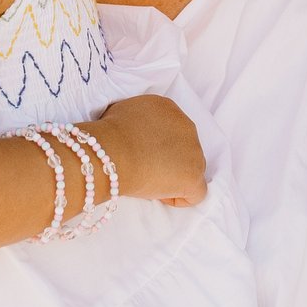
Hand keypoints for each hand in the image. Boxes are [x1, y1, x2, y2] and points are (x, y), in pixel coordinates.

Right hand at [85, 95, 206, 206]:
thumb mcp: (123, 112)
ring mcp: (194, 152)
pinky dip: (180, 197)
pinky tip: (160, 196)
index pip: (171, 129)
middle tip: (145, 169)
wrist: (114, 152)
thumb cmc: (110, 135)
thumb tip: (134, 133)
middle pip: (185, 149)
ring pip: (192, 169)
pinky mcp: (193, 176)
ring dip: (174, 178)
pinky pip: (196, 192)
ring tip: (149, 182)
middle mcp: (187, 127)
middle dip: (169, 161)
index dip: (157, 146)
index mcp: (169, 109)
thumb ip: (138, 120)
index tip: (141, 154)